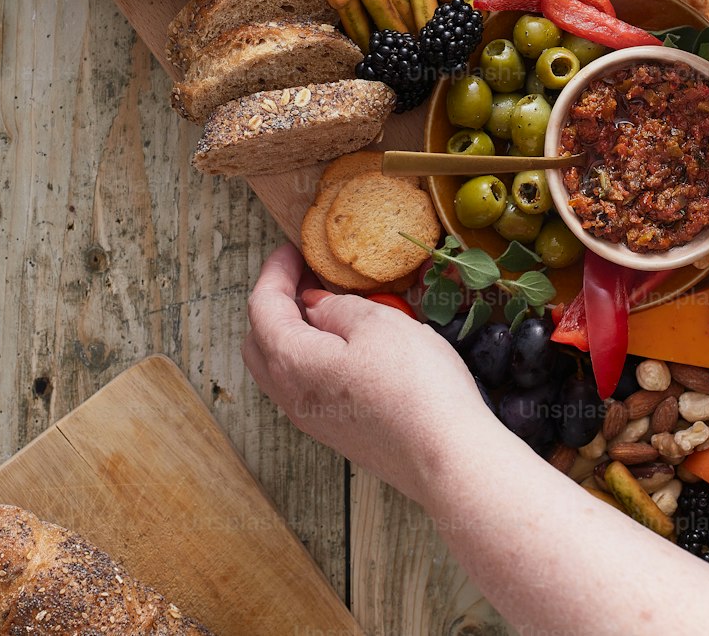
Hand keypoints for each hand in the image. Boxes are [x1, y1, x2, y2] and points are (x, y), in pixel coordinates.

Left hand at [243, 243, 488, 502]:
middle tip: (306, 274)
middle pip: (260, 341)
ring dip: (293, 330)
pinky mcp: (337, 432)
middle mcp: (292, 397)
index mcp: (293, 364)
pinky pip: (304, 386)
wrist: (449, 459)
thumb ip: (336, 308)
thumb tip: (314, 306)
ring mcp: (313, 420)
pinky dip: (310, 355)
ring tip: (327, 303)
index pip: (262, 308)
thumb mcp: (378, 323)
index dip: (275, 272)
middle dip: (275, 301)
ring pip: (281, 367)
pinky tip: (346, 342)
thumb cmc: (416, 387)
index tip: (293, 249)